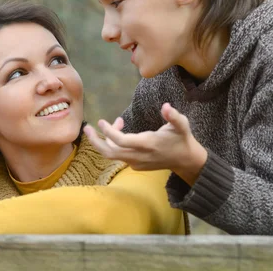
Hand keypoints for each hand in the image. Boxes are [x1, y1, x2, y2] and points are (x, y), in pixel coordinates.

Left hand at [84, 103, 207, 185]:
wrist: (185, 161)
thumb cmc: (182, 139)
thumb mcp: (182, 125)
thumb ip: (173, 116)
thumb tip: (166, 106)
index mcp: (147, 145)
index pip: (121, 141)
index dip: (109, 132)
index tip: (101, 122)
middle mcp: (139, 156)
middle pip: (110, 153)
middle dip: (96, 141)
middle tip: (86, 129)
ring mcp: (136, 163)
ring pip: (112, 154)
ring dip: (106, 139)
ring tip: (110, 123)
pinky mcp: (135, 166)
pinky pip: (119, 155)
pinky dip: (114, 143)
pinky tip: (121, 128)